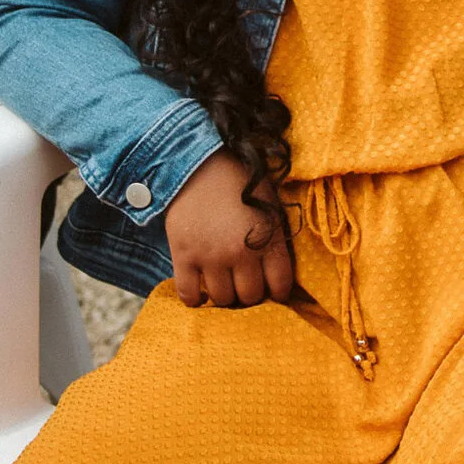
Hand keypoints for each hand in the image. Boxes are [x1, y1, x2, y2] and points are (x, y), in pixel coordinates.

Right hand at [164, 152, 296, 308]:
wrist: (200, 163)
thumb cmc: (240, 183)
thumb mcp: (270, 206)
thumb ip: (275, 239)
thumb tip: (278, 276)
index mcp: (268, 238)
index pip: (280, 285)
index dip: (277, 291)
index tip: (272, 289)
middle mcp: (241, 252)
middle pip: (250, 296)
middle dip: (250, 292)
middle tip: (245, 282)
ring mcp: (211, 256)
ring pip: (222, 299)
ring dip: (225, 295)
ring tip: (224, 283)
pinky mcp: (184, 256)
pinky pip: (189, 295)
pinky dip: (195, 300)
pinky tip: (200, 293)